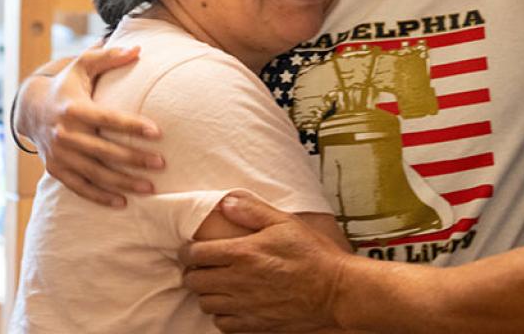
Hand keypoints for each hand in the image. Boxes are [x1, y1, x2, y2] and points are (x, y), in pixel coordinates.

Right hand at [18, 45, 164, 206]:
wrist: (30, 109)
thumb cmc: (67, 85)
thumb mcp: (82, 66)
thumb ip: (109, 56)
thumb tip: (138, 49)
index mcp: (74, 108)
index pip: (108, 119)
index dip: (133, 126)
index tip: (158, 132)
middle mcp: (65, 134)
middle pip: (105, 150)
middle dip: (135, 159)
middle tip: (162, 164)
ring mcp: (60, 155)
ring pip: (96, 173)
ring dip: (124, 182)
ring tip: (150, 187)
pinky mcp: (56, 169)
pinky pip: (81, 187)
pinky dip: (101, 196)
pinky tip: (123, 202)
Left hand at [180, 193, 349, 332]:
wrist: (336, 291)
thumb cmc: (313, 255)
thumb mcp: (285, 222)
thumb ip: (252, 210)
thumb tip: (225, 202)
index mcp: (242, 254)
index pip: (196, 254)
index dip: (187, 251)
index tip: (190, 249)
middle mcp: (237, 282)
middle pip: (194, 281)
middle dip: (193, 272)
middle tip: (201, 266)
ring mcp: (244, 306)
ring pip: (205, 303)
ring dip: (206, 293)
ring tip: (216, 285)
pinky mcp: (254, 324)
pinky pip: (222, 323)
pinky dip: (221, 314)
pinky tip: (231, 304)